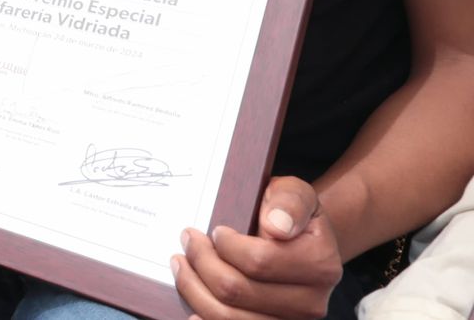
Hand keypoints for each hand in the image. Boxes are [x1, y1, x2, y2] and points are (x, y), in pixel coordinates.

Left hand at [172, 177, 342, 319]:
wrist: (299, 238)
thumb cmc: (289, 213)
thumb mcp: (294, 192)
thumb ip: (289, 202)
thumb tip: (277, 226)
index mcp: (321, 264)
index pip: (258, 261)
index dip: (227, 245)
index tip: (215, 230)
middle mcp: (311, 302)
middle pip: (236, 290)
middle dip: (201, 262)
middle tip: (188, 239)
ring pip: (228, 317)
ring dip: (194, 289)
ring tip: (180, 263)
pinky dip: (205, 318)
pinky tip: (191, 306)